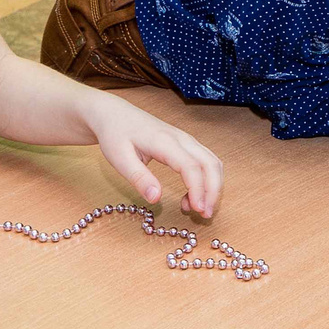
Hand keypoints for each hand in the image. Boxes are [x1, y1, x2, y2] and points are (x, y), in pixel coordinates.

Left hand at [88, 96, 222, 218]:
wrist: (115, 114)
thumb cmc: (115, 134)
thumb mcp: (120, 159)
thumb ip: (139, 178)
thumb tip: (156, 198)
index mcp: (165, 142)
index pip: (191, 167)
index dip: (198, 189)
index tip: (197, 210)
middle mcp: (182, 138)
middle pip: (211, 164)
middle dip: (213, 191)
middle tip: (205, 214)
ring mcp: (187, 140)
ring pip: (212, 162)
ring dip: (212, 186)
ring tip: (198, 208)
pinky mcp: (186, 144)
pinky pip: (206, 161)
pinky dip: (207, 180)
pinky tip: (192, 195)